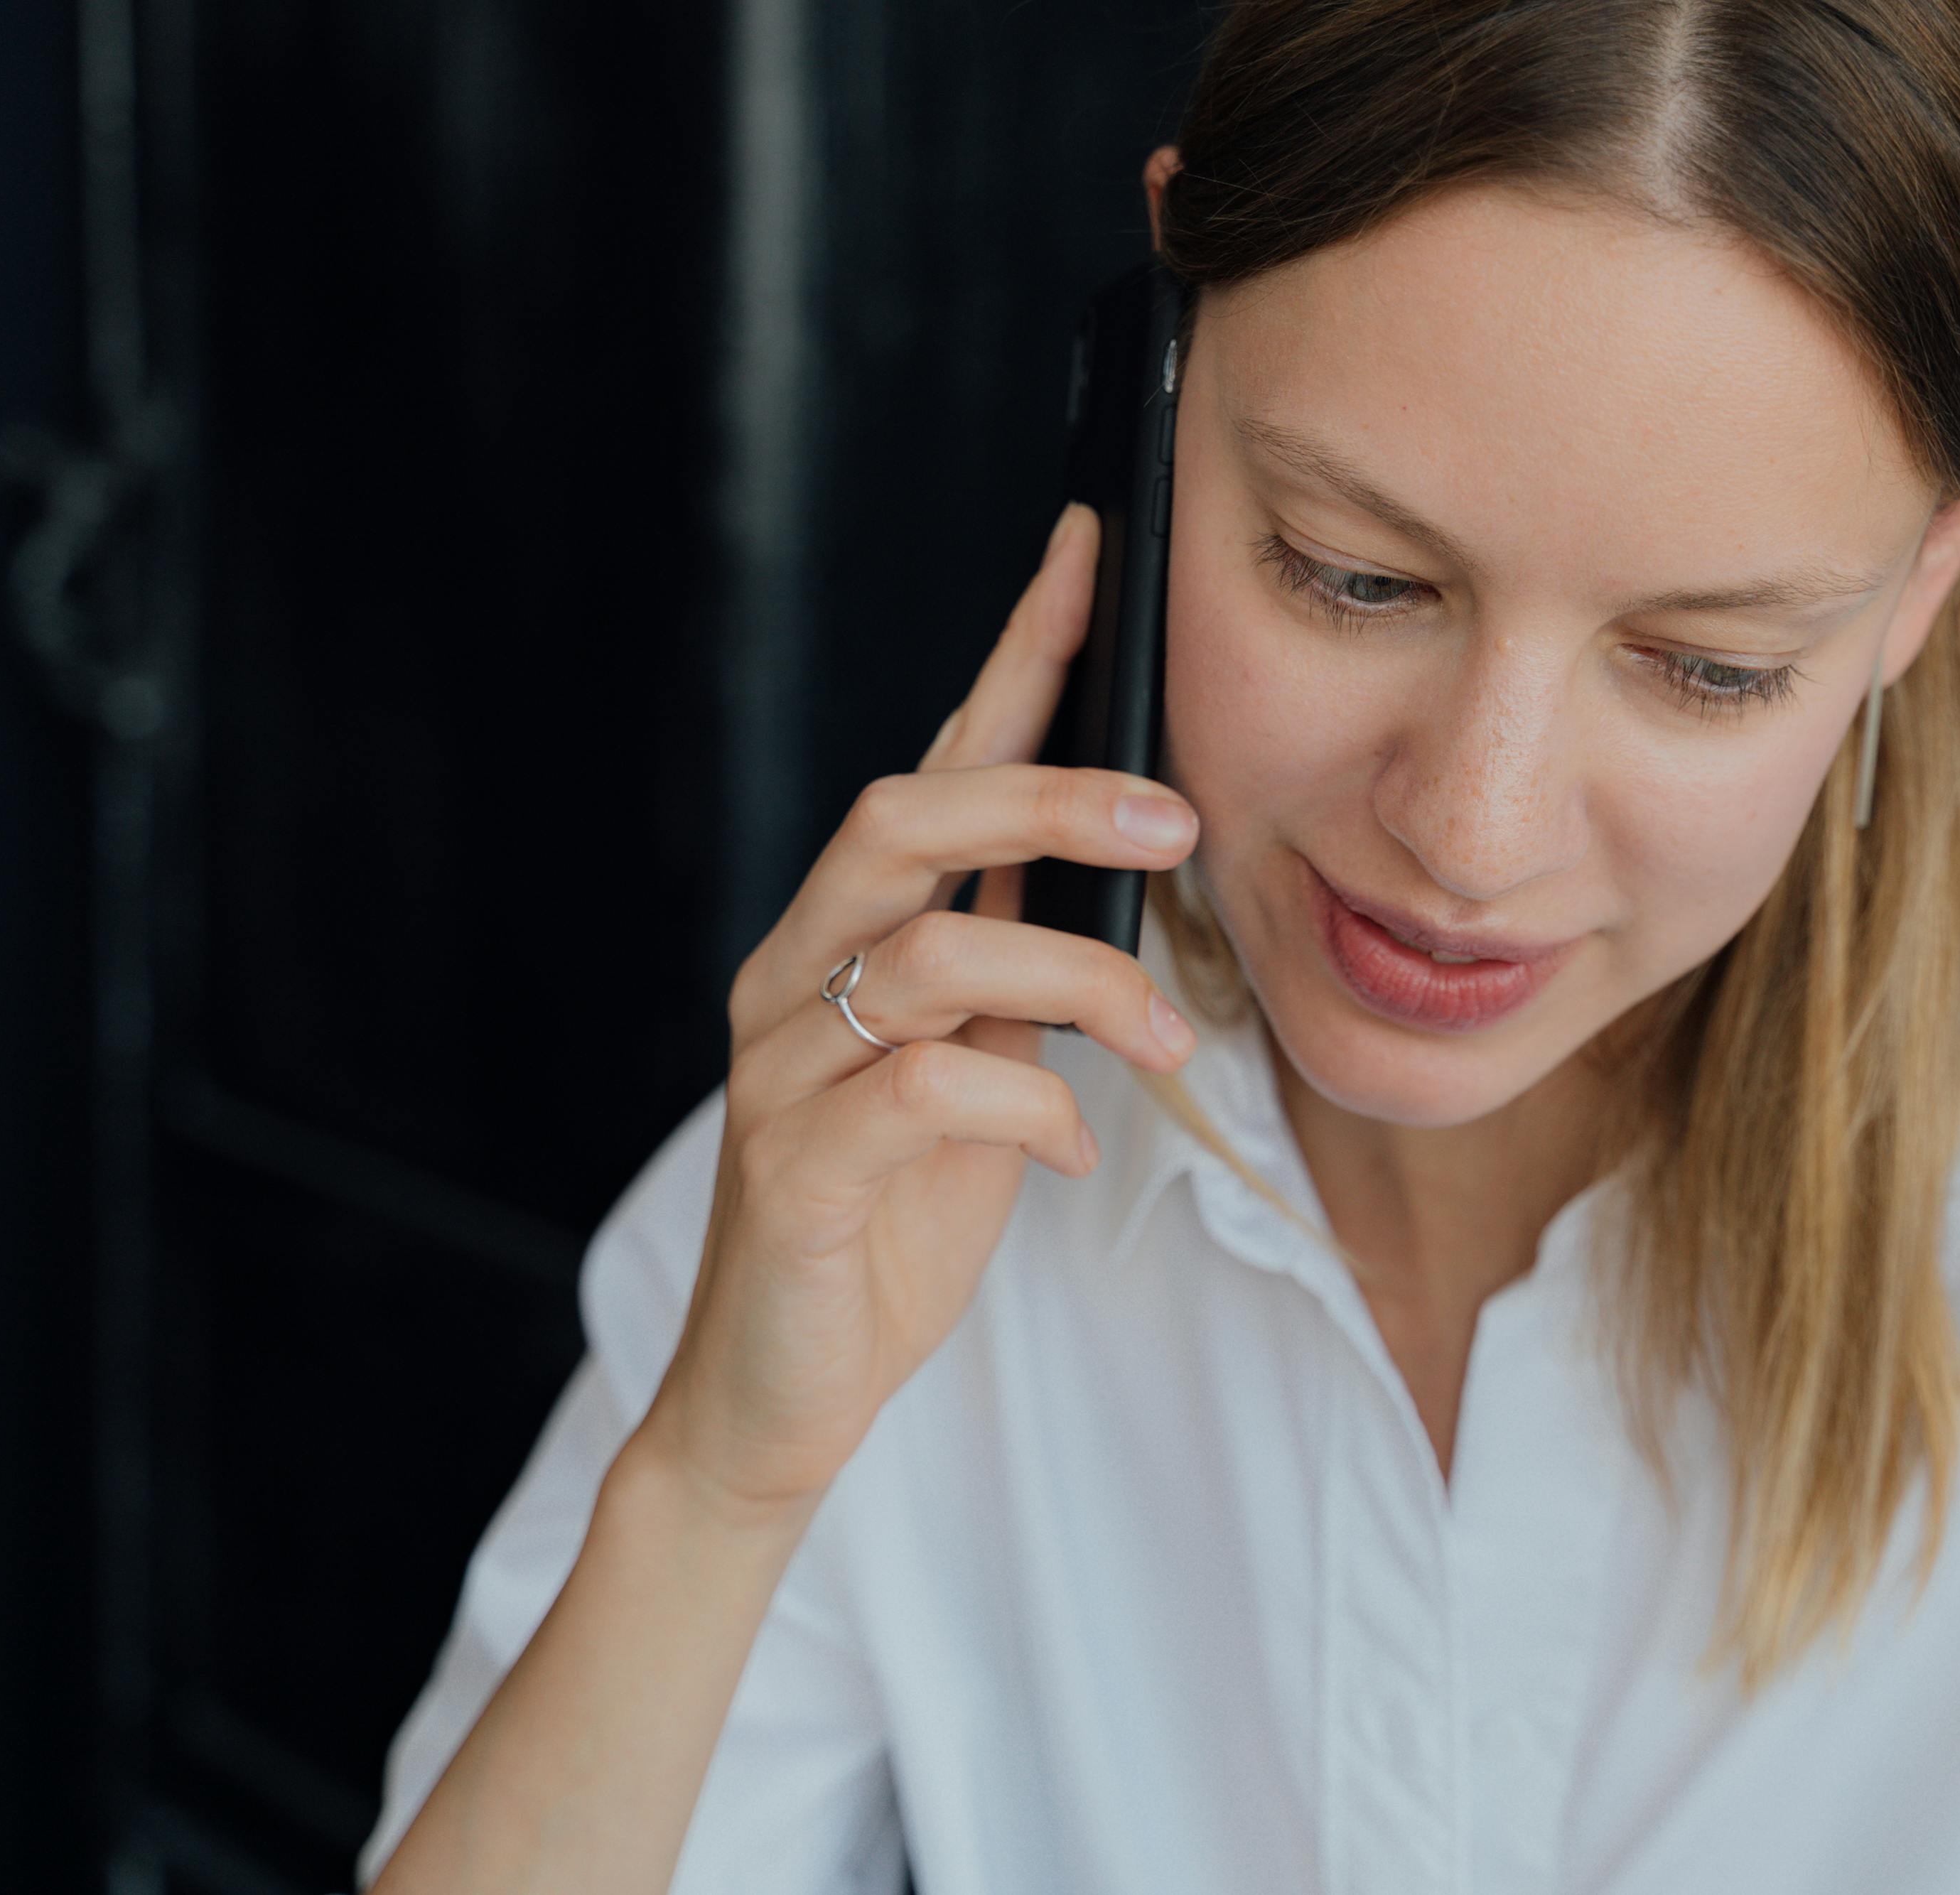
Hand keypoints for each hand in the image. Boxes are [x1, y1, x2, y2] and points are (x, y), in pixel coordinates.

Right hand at [638, 503, 1199, 1518]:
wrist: (782, 1392)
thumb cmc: (889, 1220)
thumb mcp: (978, 1074)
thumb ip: (1021, 973)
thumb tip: (1129, 873)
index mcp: (848, 938)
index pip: (933, 768)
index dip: (1011, 657)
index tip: (1089, 552)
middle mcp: (797, 976)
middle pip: (901, 821)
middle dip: (1046, 797)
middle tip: (1177, 820)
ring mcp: (784, 1068)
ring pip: (927, 955)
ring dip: (1077, 984)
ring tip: (1160, 1041)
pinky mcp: (797, 1169)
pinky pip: (924, 1097)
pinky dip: (1028, 1112)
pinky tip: (1073, 1146)